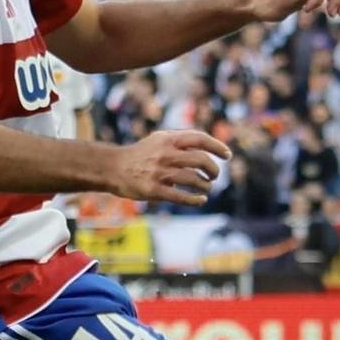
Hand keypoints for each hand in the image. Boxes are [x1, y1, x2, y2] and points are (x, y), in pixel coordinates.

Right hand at [111, 129, 230, 206]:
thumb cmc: (142, 154)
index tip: (227, 155)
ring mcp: (159, 172)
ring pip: (194, 180)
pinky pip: (181, 197)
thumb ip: (181, 140)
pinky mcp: (154, 190)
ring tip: (207, 187)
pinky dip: (195, 200)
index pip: (200, 139)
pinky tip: (201, 200)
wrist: (113, 167)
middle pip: (201, 160)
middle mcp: (165, 154)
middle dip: (213, 170)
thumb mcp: (159, 139)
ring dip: (206, 186)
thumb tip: (209, 146)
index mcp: (168, 139)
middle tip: (214, 176)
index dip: (217, 146)